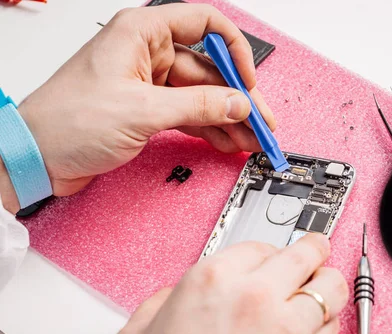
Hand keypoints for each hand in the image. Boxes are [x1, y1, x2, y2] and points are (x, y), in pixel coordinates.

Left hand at [1, 4, 274, 212]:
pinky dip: (209, 128)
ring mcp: (148, 83)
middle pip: (208, 68)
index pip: (203, 24)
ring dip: (227, 118)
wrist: (36, 157)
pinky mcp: (147, 109)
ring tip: (250, 139)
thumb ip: (197, 105)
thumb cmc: (67, 121)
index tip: (248, 80)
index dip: (234, 50)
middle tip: (261, 122)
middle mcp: (147, 54)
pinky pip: (189, 113)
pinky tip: (227, 141)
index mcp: (141, 34)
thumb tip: (237, 103)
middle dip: (237, 97)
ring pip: (201, 95)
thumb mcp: (141, 110)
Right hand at [109, 234, 347, 333]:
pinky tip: (314, 322)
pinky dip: (328, 320)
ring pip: (331, 287)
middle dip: (311, 250)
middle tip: (313, 250)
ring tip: (319, 285)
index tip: (267, 258)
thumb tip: (177, 296)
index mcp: (214, 281)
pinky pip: (334, 327)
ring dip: (325, 283)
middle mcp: (257, 298)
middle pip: (306, 253)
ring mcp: (287, 330)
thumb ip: (165, 301)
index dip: (265, 252)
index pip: (260, 245)